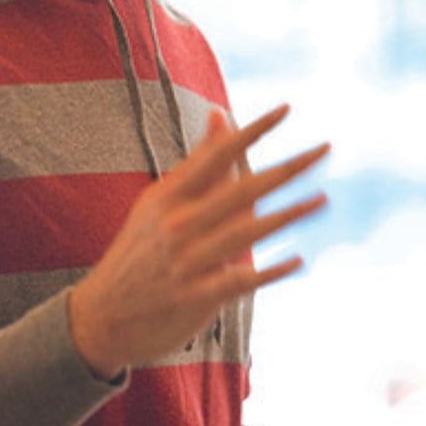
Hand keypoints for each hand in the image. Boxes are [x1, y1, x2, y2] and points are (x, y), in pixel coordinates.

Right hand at [68, 105, 328, 378]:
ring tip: (323, 199)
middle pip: (242, 190)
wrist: (101, 316)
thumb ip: (196, 163)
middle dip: (287, 169)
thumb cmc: (139, 251)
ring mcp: (188, 261)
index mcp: (169, 197)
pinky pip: (241, 281)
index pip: (217, 155)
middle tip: (325, 148)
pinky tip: (298, 259)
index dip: (252, 132)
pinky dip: (270, 271)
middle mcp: (179, 224)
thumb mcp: (158, 202)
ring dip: (289, 215)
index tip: (286, 109)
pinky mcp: (197, 297)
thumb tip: (221, 115)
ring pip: (247, 232)